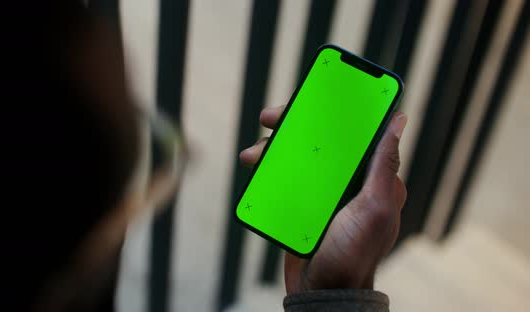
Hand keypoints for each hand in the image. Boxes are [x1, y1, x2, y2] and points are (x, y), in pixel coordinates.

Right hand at [239, 105, 407, 293]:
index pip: (355, 134)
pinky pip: (286, 179)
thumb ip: (383, 166)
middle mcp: (348, 181)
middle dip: (294, 126)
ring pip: (298, 158)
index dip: (336, 111)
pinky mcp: (303, 204)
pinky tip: (256, 168)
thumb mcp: (373, 208)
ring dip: (274, 150)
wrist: (324, 291)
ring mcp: (324, 193)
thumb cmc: (354, 254)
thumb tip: (399, 121)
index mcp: (370, 177)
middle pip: (321, 141)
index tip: (315, 96)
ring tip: (252, 154)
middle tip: (270, 118)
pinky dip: (270, 171)